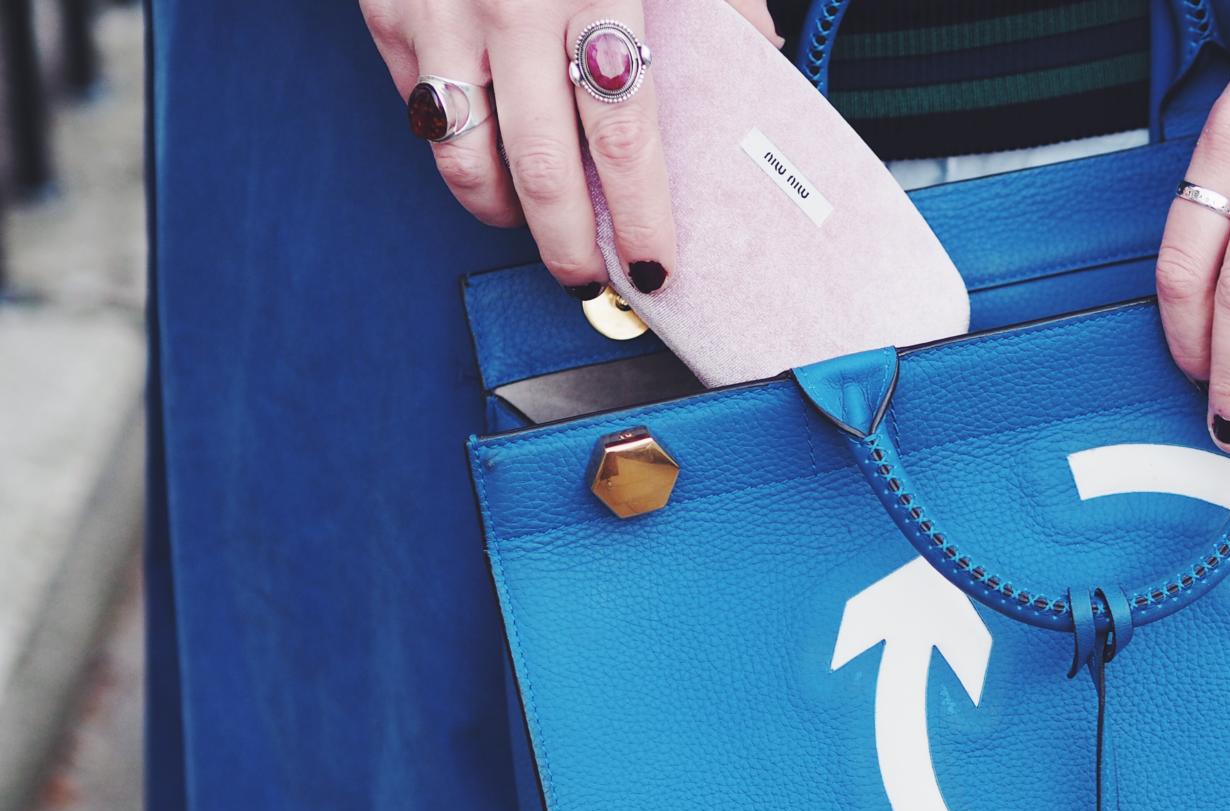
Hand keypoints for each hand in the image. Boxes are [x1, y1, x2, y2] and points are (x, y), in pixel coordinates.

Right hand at [360, 0, 781, 293]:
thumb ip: (715, 0)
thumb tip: (759, 62)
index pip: (622, 138)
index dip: (640, 219)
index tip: (653, 270)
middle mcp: (510, 7)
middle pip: (541, 170)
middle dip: (569, 246)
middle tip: (589, 280)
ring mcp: (439, 11)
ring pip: (464, 159)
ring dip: (504, 212)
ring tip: (535, 224)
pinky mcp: (388, 8)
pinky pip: (421, 113)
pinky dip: (457, 150)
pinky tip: (488, 157)